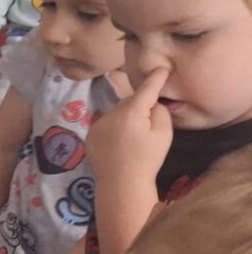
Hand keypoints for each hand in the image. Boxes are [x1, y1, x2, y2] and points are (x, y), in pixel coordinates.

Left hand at [85, 66, 171, 184]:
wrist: (121, 184)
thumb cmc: (147, 159)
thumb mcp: (163, 133)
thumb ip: (159, 111)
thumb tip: (152, 102)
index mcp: (130, 112)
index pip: (146, 89)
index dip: (155, 78)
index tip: (161, 68)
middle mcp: (110, 114)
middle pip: (129, 101)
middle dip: (139, 106)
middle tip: (148, 122)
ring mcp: (97, 124)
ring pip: (117, 112)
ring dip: (126, 117)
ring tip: (133, 137)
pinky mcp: (90, 135)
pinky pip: (106, 124)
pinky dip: (114, 128)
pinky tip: (119, 144)